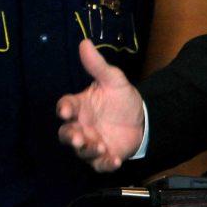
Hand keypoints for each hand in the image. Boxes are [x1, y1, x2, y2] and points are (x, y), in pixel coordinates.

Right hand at [57, 39, 145, 171]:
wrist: (141, 118)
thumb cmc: (120, 98)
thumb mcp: (113, 80)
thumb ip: (97, 65)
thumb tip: (85, 42)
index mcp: (79, 107)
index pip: (65, 107)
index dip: (64, 109)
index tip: (67, 111)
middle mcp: (81, 126)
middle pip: (67, 134)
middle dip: (71, 136)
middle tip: (79, 137)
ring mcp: (91, 142)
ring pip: (82, 151)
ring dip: (88, 150)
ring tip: (100, 146)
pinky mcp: (105, 156)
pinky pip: (100, 164)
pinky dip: (105, 164)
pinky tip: (113, 160)